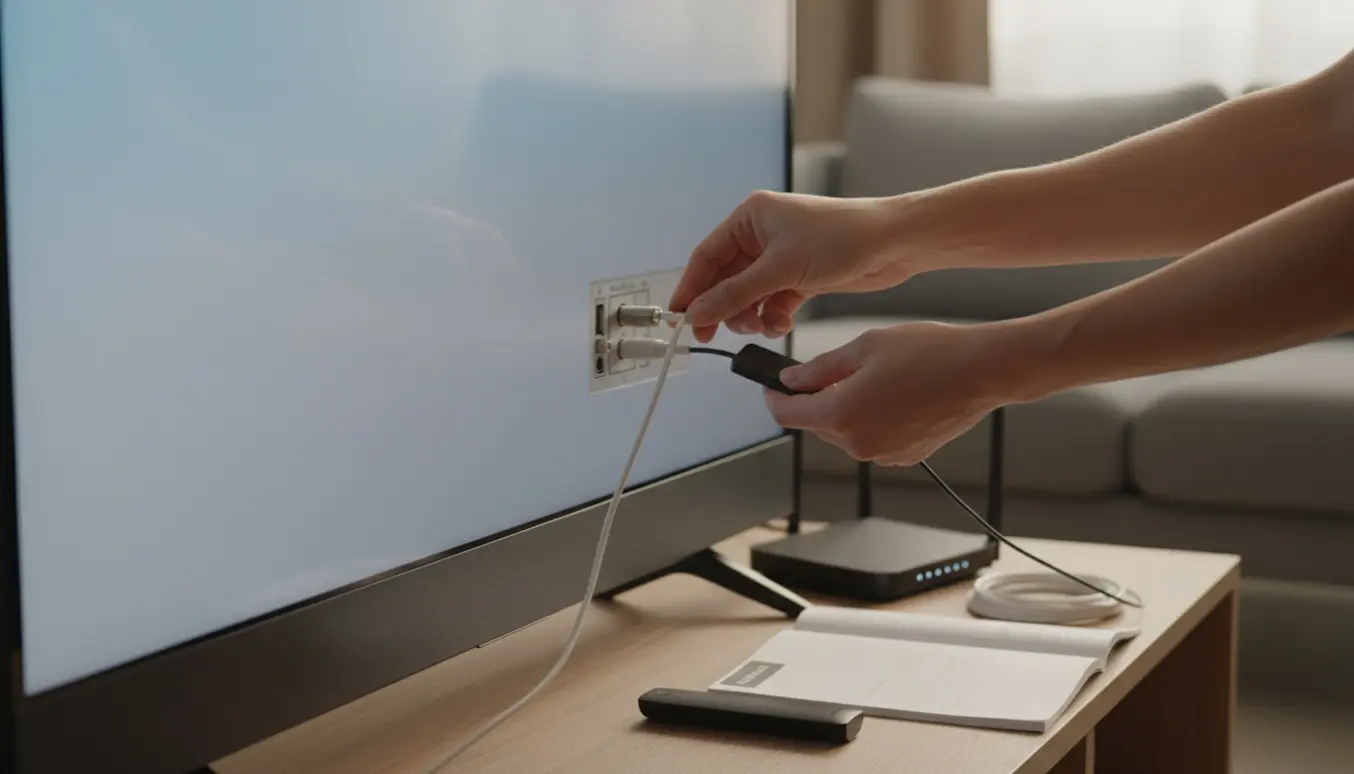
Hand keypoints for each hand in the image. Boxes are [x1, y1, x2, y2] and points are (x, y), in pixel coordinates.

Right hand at [668, 190, 915, 342]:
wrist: (893, 243)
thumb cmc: (840, 238)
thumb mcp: (781, 269)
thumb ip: (735, 294)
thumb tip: (697, 313)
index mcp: (751, 217)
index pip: (707, 256)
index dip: (691, 288)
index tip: (680, 318)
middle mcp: (762, 235)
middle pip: (726, 279)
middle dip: (723, 307)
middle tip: (711, 335)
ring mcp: (782, 257)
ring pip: (748, 295)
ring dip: (750, 315)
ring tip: (759, 326)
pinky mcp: (800, 276)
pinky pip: (772, 302)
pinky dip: (773, 317)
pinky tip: (782, 324)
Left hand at [766, 321, 1017, 465]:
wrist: (981, 371)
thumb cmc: (929, 354)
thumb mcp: (863, 348)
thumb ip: (819, 369)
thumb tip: (791, 380)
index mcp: (841, 417)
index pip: (788, 414)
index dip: (774, 397)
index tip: (771, 385)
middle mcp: (859, 444)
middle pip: (816, 425)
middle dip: (814, 400)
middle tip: (825, 371)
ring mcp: (883, 454)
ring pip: (845, 432)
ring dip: (844, 409)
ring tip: (870, 376)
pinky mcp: (904, 456)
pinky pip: (872, 438)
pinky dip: (870, 419)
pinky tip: (891, 393)